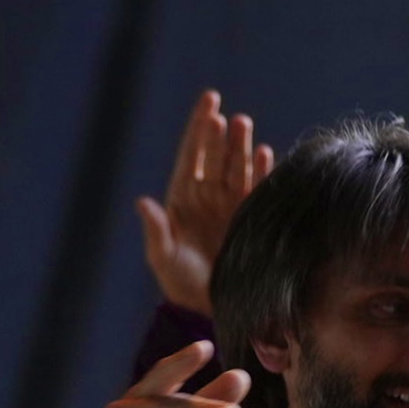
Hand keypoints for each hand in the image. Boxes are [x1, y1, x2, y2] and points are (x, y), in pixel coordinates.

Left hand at [138, 90, 274, 313]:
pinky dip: (263, 170)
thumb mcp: (163, 257)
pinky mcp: (252, 215)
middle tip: (227, 118)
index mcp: (183, 197)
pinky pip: (258, 186)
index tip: (210, 100)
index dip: (199, 128)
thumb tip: (142, 202)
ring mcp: (231, 204)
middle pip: (215, 156)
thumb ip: (155, 230)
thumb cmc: (179, 283)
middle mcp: (208, 195)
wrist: (207, 307)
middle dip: (221, 136)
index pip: (191, 155)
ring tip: (244, 124)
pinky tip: (266, 152)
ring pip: (237, 166)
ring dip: (241, 146)